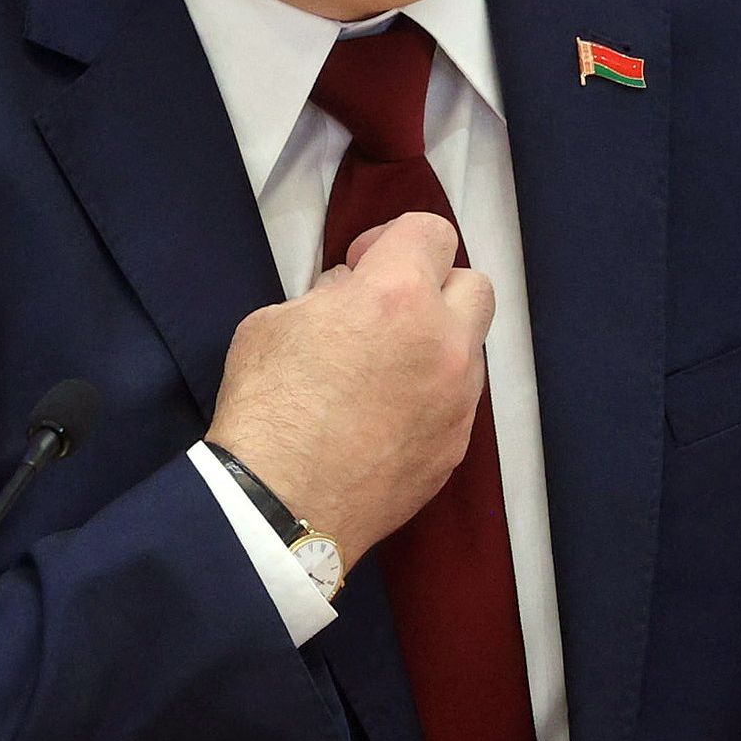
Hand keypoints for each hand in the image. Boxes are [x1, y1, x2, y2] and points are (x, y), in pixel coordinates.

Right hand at [207, 211, 493, 552]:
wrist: (281, 508)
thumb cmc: (267, 409)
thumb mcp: (274, 322)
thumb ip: (326, 296)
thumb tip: (349, 295)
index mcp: (397, 295)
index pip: (431, 232)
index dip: (394, 240)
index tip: (363, 266)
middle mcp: (444, 342)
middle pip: (474, 284)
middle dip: (434, 288)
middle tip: (386, 314)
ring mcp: (458, 400)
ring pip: (469, 348)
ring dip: (435, 345)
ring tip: (382, 373)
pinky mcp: (456, 447)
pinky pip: (457, 402)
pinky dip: (430, 397)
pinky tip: (384, 419)